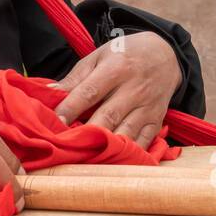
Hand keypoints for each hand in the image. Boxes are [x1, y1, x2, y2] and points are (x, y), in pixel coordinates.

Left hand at [49, 32, 181, 148]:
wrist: (164, 54)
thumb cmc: (124, 55)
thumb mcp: (98, 56)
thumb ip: (75, 78)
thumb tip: (50, 93)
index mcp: (116, 69)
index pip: (89, 92)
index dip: (70, 109)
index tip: (55, 123)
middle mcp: (134, 89)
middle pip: (108, 116)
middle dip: (86, 133)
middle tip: (66, 145)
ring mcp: (148, 107)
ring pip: (125, 133)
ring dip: (105, 148)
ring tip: (85, 157)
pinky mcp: (157, 121)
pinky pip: (142, 143)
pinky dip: (127, 154)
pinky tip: (111, 161)